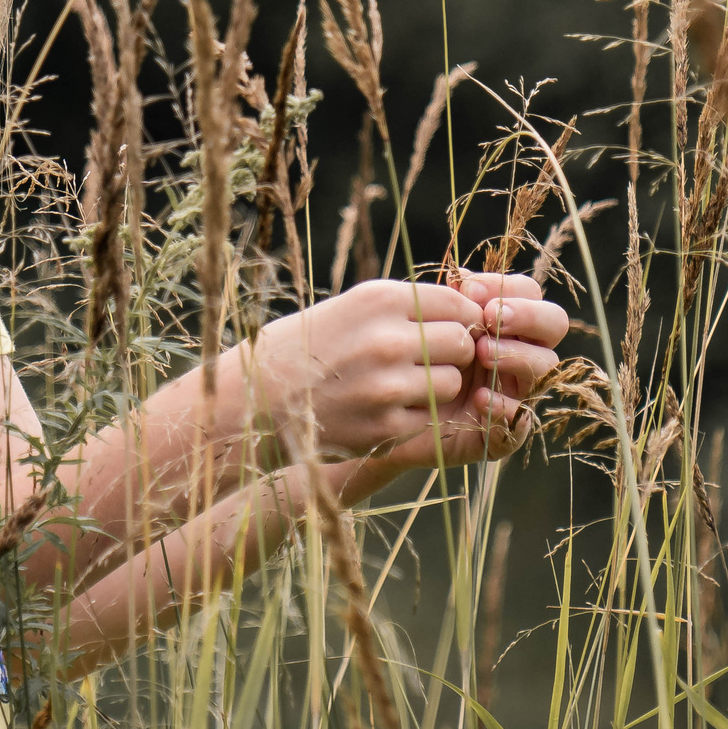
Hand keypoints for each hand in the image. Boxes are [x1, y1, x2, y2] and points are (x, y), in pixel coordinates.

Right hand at [242, 280, 487, 459]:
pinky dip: (414, 413)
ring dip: (436, 385)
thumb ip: (408, 307)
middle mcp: (387, 340)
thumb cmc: (310, 346)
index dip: (460, 319)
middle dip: (453, 352)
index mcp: (380, 300)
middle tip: (428, 358)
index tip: (448, 328)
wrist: (258, 398)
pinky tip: (381, 406)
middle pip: (462, 343)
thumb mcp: (354, 308)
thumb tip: (469, 308)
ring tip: (400, 383)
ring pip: (451, 382)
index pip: (457, 305)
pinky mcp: (385, 428)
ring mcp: (387, 387)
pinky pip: (429, 416)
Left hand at [372, 270, 570, 471]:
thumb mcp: (428, 326)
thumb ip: (450, 303)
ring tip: (483, 354)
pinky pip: (521, 420)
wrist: (385, 411)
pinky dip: (504, 406)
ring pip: (545, 367)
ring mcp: (517, 391)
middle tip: (493, 319)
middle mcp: (520, 352)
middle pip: (554, 324)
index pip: (530, 293)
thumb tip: (467, 284)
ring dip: (517, 355)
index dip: (509, 288)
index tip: (471, 293)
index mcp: (505, 321)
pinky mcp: (504, 431)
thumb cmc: (410, 358)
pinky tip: (481, 398)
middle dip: (528, 316)